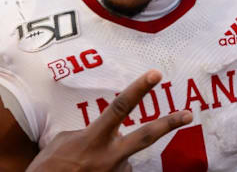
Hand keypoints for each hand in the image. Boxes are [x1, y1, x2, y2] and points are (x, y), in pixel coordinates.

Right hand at [25, 70, 192, 171]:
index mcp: (93, 139)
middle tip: (188, 113)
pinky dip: (106, 170)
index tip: (155, 75)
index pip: (120, 107)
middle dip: (169, 123)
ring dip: (110, 158)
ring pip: (124, 158)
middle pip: (146, 136)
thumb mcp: (62, 141)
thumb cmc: (48, 167)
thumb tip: (105, 134)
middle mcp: (110, 157)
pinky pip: (118, 171)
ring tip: (85, 167)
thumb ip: (88, 133)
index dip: (139, 89)